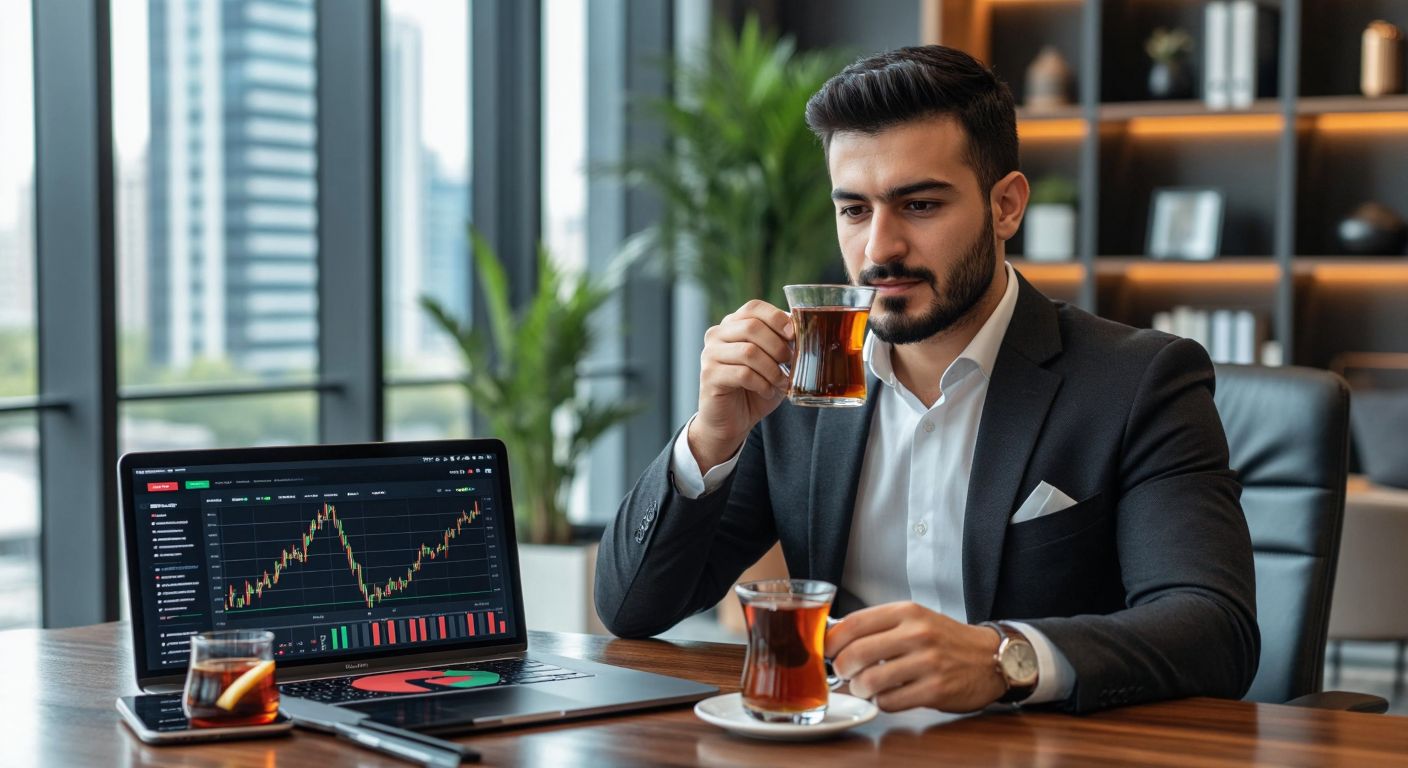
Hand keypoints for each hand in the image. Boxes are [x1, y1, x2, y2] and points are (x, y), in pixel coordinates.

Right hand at [689, 300, 793, 468]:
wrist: (731, 420)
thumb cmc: (755, 388)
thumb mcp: (773, 362)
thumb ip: (783, 344)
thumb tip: (802, 330)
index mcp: (732, 324)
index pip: (754, 307)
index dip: (776, 318)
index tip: (793, 335)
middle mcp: (717, 335)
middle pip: (752, 327)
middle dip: (778, 346)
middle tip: (789, 363)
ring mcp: (710, 354)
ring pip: (749, 352)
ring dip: (772, 369)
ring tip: (781, 382)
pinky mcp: (709, 376)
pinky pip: (742, 374)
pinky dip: (762, 384)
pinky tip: (767, 391)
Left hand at [825, 602, 1005, 712]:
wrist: (991, 657)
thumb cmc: (945, 639)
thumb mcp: (915, 619)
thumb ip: (879, 625)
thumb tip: (834, 639)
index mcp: (907, 612)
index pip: (854, 623)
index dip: (832, 641)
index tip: (827, 650)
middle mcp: (917, 634)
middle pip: (856, 654)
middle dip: (841, 668)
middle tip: (844, 672)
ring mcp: (927, 663)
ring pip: (870, 681)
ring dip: (859, 689)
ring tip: (865, 687)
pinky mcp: (935, 690)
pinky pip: (890, 702)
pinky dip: (881, 702)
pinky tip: (889, 695)